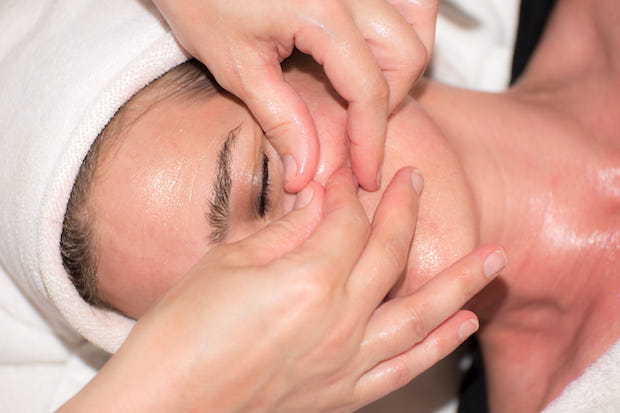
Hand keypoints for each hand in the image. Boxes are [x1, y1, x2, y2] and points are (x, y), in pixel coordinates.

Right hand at [60, 168, 503, 411]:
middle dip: (404, 210)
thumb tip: (321, 197)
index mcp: (308, 279)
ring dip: (460, 283)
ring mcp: (347, 360)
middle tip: (417, 180)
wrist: (168, 402)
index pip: (346, 219)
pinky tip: (463, 325)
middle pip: (390, 253)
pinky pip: (405, 367)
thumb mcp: (228, 262)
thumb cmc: (182, 330)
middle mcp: (340, 320)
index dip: (346, 189)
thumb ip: (286, 229)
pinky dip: (438, 345)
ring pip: (420, 314)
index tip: (345, 171)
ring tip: (495, 261)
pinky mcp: (342, 391)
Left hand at [153, 0, 438, 191]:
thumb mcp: (236, 65)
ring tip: (368, 87)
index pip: (369, 90)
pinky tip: (372, 47)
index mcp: (321, 12)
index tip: (367, 175)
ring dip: (403, 59)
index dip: (370, 142)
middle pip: (407, 54)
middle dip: (390, 101)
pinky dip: (402, 23)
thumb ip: (280, 119)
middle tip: (357, 127)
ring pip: (416, 17)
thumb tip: (307, 173)